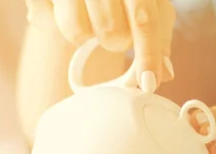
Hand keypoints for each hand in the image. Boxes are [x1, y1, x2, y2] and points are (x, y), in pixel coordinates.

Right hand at [25, 0, 175, 91]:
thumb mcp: (149, 2)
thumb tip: (165, 73)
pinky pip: (50, 27)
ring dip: (86, 36)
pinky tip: (68, 13)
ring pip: (77, 32)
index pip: (144, 19)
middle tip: (115, 29)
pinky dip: (61, 29)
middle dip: (117, 42)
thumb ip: (158, 35)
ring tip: (90, 19)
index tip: (149, 83)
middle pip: (111, 32)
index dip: (148, 55)